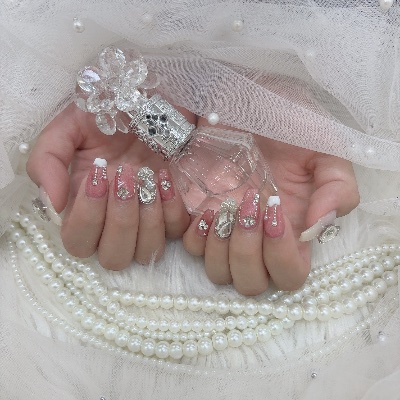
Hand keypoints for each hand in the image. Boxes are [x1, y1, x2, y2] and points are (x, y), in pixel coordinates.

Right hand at [27, 104, 191, 268]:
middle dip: (120, 220)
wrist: (149, 96)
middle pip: (114, 257)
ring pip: (147, 252)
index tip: (100, 173)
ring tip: (147, 176)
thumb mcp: (67, 127)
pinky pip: (176, 231)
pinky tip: (165, 175)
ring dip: (147, 218)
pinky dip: (171, 207)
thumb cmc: (106, 111)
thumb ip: (47, 162)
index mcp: (84, 204)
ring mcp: (146, 217)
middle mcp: (114, 218)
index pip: (78, 242)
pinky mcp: (174, 208)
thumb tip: (55, 205)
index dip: (88, 218)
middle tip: (126, 175)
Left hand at [183, 119, 359, 295]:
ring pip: (217, 272)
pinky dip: (195, 234)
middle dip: (247, 253)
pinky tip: (205, 205)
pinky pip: (190, 246)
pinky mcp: (197, 215)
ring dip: (219, 246)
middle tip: (247, 206)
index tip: (274, 211)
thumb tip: (317, 228)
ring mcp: (225, 229)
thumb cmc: (290, 122)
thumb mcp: (325, 148)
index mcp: (292, 229)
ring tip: (224, 205)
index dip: (282, 257)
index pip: (290, 275)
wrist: (250, 98)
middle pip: (249, 283)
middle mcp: (258, 239)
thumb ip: (336, 188)